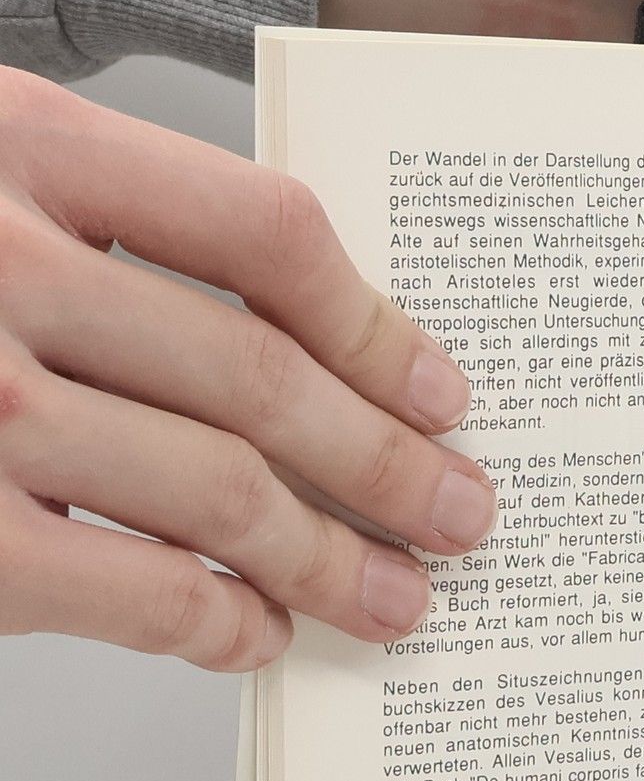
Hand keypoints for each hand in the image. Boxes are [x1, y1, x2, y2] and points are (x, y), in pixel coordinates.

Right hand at [0, 73, 494, 670]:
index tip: (441, 391)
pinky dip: (222, 624)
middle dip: (388, 465)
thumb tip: (298, 348)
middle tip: (462, 515)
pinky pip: (135, 588)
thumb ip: (97, 222)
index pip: (264, 233)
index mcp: (18, 143)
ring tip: (398, 598)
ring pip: (220, 490)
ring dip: (335, 560)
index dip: (376, 326)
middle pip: (263, 378)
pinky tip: (263, 636)